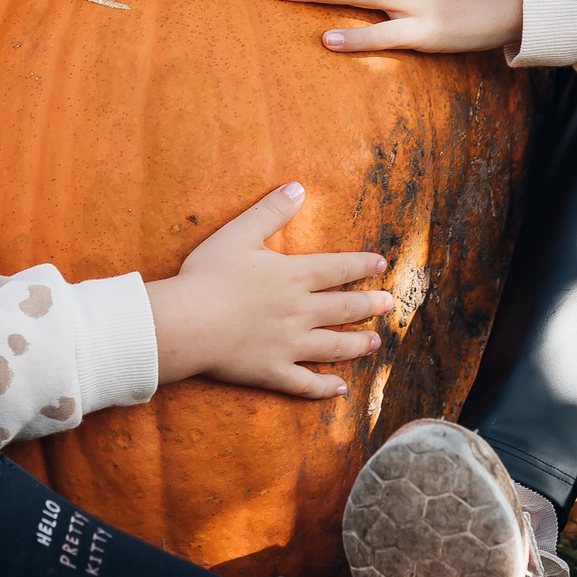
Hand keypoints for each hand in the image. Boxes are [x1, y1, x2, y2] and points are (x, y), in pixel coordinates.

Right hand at [145, 182, 390, 396]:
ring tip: (376, 343)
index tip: (382, 265)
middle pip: (344, 308)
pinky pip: (305, 384)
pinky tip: (340, 390)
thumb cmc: (208, 275)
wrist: (187, 322)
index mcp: (294, 276)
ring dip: (358, 344)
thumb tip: (298, 187)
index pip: (339, 267)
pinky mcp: (272, 371)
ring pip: (334, 346)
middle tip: (389, 305)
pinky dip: (325, 389)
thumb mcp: (239, 233)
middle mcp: (300, 311)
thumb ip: (271, 210)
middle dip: (370, 305)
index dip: (363, 265)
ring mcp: (289, 345)